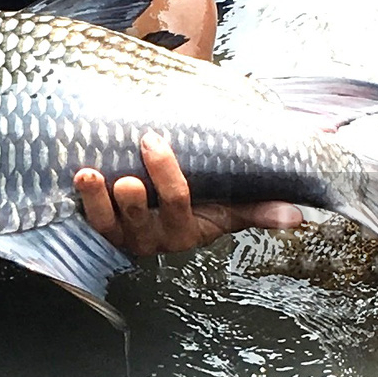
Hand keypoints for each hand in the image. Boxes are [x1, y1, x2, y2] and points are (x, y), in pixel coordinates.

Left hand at [75, 132, 300, 255]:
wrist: (168, 187)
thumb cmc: (205, 195)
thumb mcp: (232, 202)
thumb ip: (262, 206)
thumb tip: (298, 215)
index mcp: (189, 229)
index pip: (179, 205)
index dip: (167, 177)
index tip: (154, 141)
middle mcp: (154, 235)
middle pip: (143, 218)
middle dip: (135, 192)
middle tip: (133, 155)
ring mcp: (125, 232)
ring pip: (109, 223)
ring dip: (97, 200)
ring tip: (90, 173)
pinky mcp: (102, 224)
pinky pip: (88, 219)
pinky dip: (82, 199)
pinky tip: (78, 174)